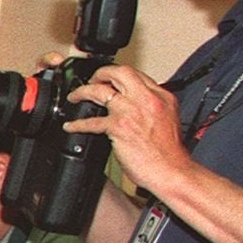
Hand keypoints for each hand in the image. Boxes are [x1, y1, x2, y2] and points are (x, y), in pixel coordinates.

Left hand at [60, 61, 192, 197]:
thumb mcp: (168, 119)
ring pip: (101, 91)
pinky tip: (71, 126)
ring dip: (83, 92)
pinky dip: (77, 124)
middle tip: (92, 80)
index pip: (138, 75)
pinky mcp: (119, 127)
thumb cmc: (169, 153)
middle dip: (102, 72)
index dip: (120, 74)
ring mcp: (132, 111)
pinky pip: (91, 121)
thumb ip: (152, 108)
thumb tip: (136, 106)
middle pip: (121, 73)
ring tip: (75, 96)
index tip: (110, 79)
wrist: (171, 170)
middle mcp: (147, 100)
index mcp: (163, 97)